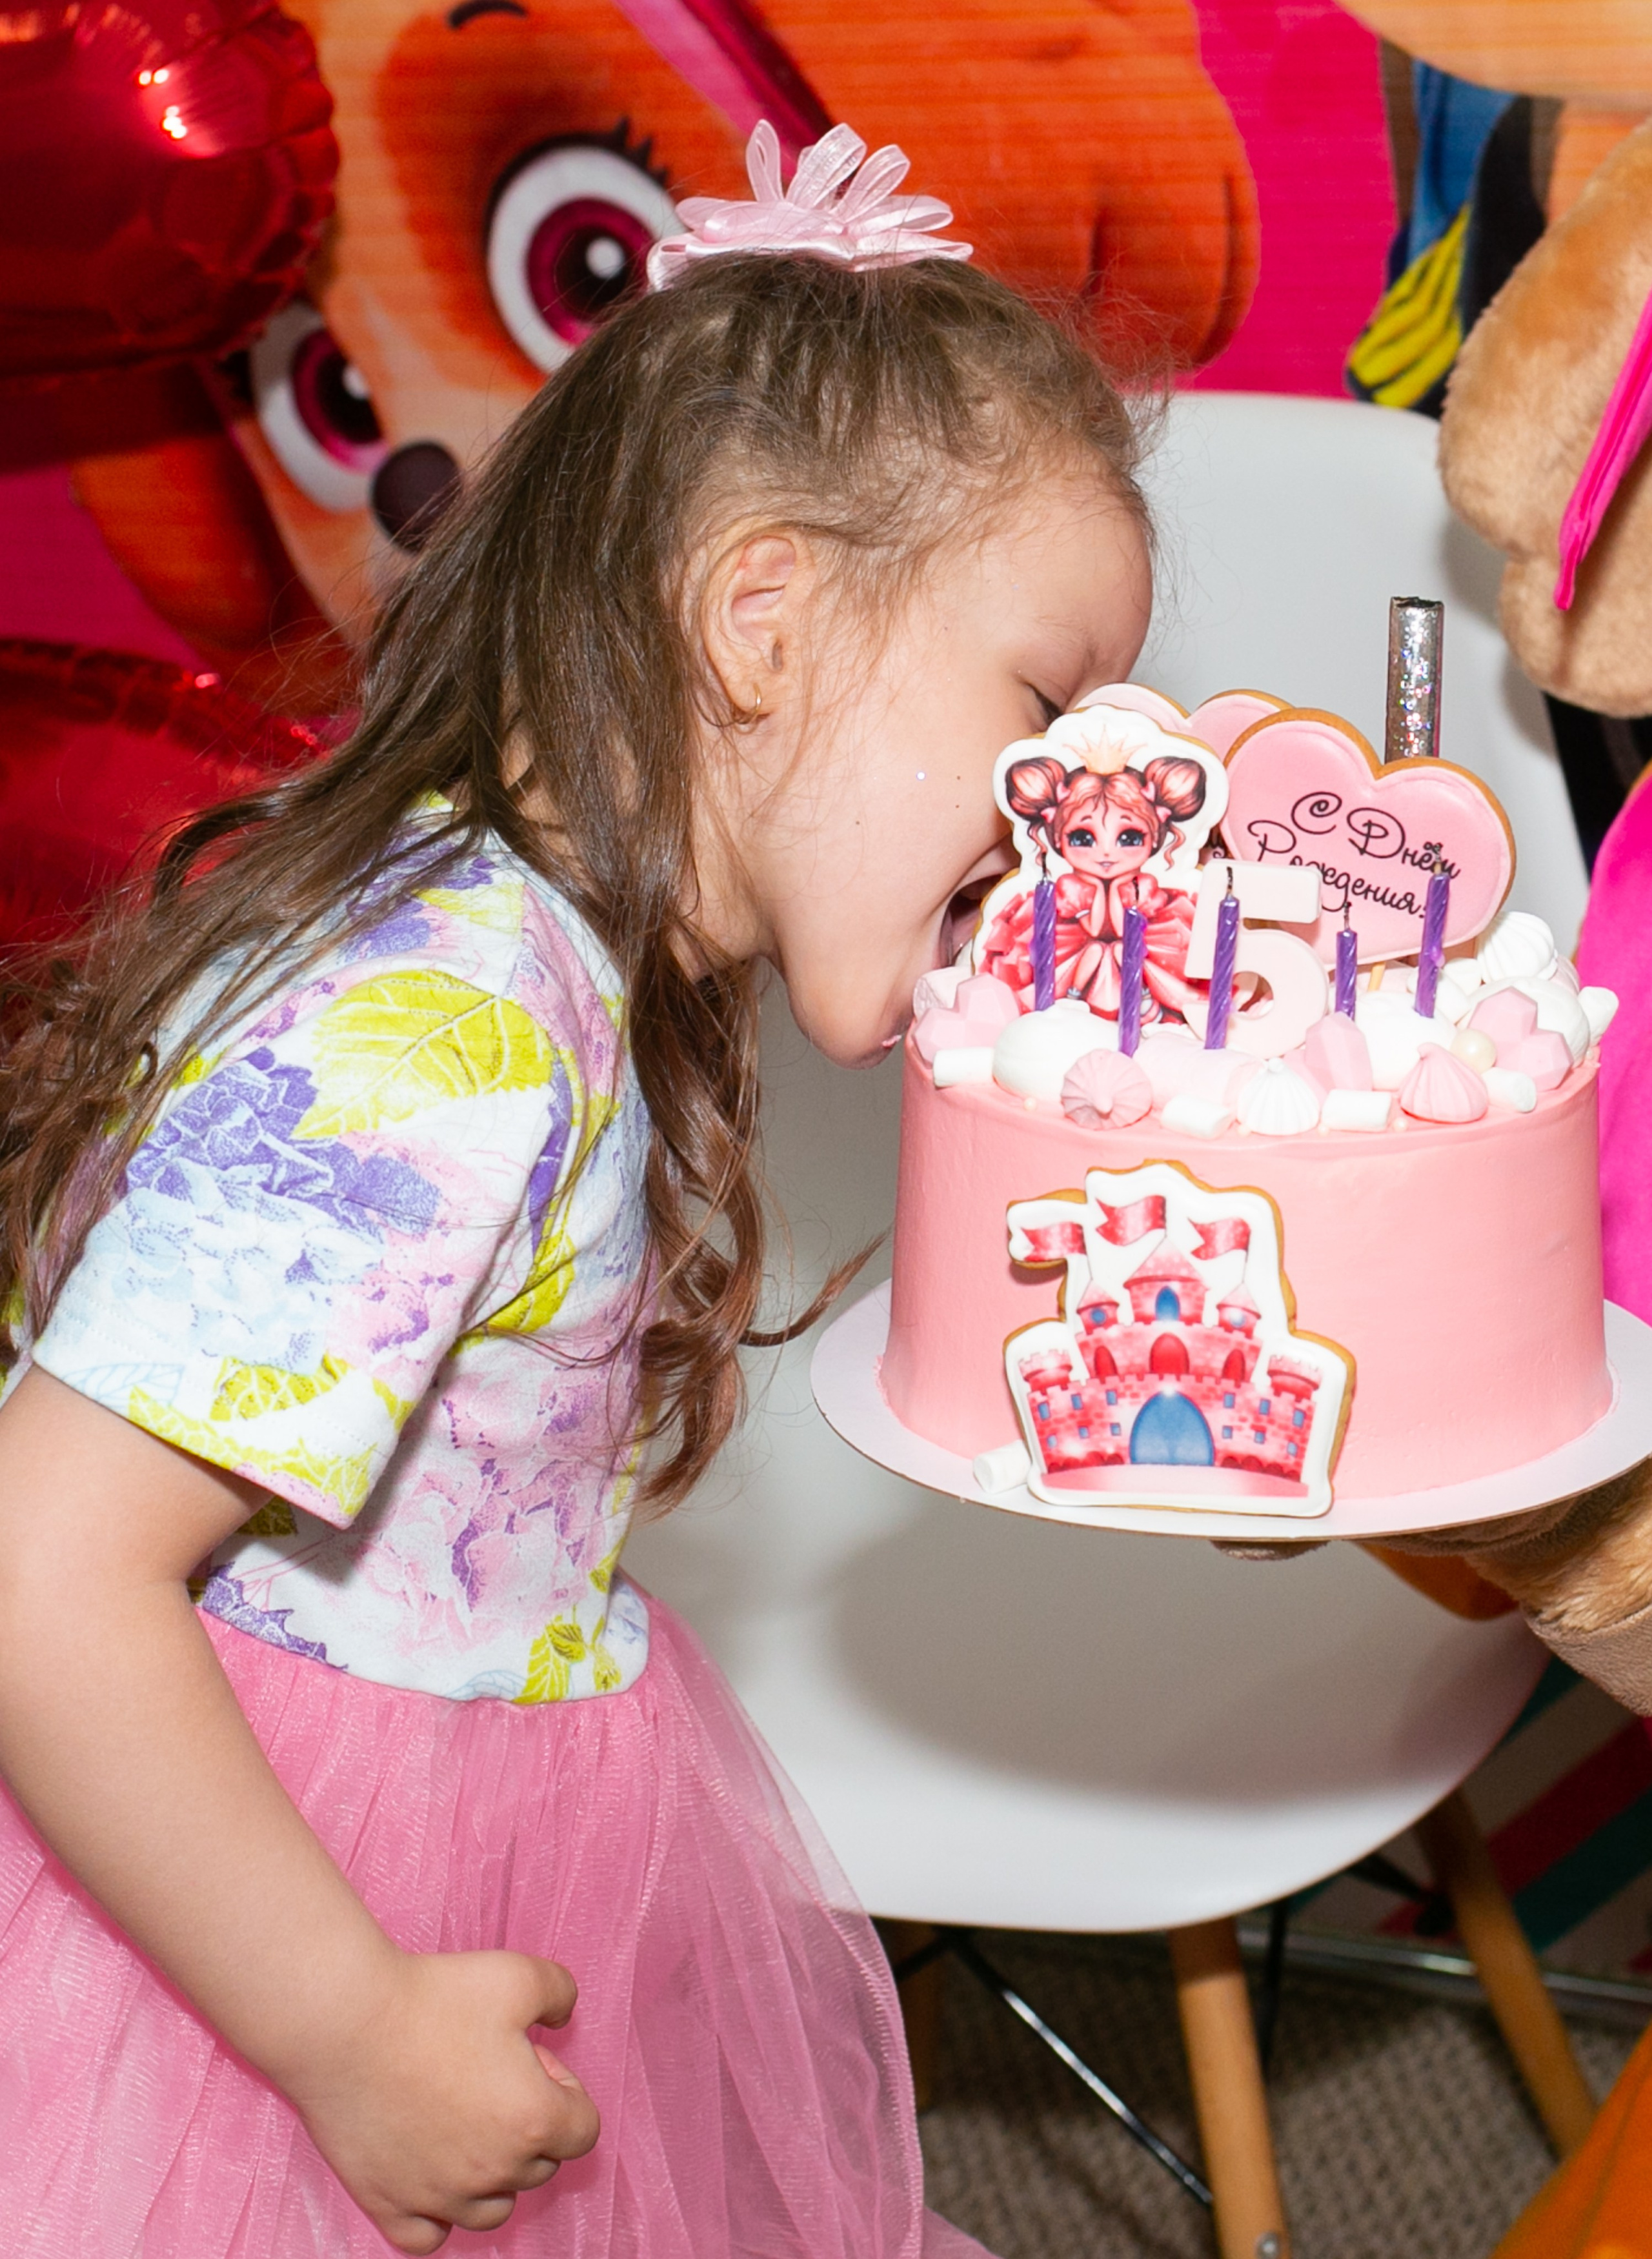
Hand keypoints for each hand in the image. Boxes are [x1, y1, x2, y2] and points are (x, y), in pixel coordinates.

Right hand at [287, 1948, 600, 2253]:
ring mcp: (439, 2196)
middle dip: (528, 2125)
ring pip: (491, 2211)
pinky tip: (430, 2174)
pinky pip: (428, 2238)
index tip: (530, 2059)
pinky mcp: (388, 2204)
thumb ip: (560, 1993)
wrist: (346, 2023)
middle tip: (490, 2076)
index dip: (564, 2089)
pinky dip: (437, 2216)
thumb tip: (565, 2017)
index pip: (584, 2130)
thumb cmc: (433, 1998)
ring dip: (491, 2175)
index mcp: (533, 2120)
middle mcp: (492, 2172)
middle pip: (539, 2168)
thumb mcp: (519, 1976)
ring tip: (463, 2123)